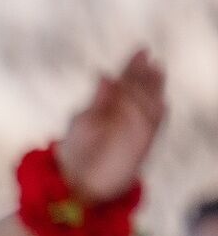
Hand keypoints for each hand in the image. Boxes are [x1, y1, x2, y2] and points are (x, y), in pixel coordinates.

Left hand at [53, 50, 165, 205]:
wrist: (78, 184)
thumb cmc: (74, 154)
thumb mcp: (83, 123)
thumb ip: (98, 101)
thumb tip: (104, 76)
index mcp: (106, 106)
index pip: (124, 81)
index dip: (133, 66)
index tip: (141, 51)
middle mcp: (123, 114)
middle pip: (139, 89)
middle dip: (145, 75)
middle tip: (149, 60)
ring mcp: (135, 127)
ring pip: (150, 103)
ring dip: (154, 90)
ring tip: (157, 74)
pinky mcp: (142, 143)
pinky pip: (153, 126)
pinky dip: (157, 116)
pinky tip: (161, 105)